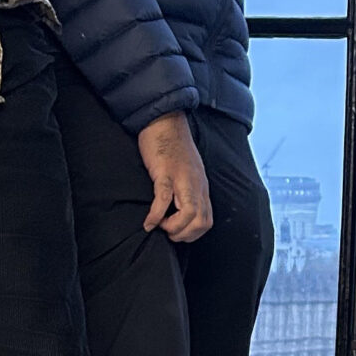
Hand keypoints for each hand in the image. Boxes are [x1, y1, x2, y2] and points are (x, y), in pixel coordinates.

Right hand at [138, 111, 212, 241]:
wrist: (164, 120)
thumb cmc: (172, 146)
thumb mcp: (188, 170)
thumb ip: (188, 188)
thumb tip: (181, 209)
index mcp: (202, 185)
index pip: (207, 219)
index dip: (193, 233)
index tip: (178, 232)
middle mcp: (196, 184)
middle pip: (201, 221)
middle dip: (184, 235)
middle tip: (168, 233)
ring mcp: (182, 178)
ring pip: (188, 214)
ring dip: (173, 228)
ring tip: (160, 227)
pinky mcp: (165, 172)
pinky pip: (163, 200)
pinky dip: (156, 216)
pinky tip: (148, 222)